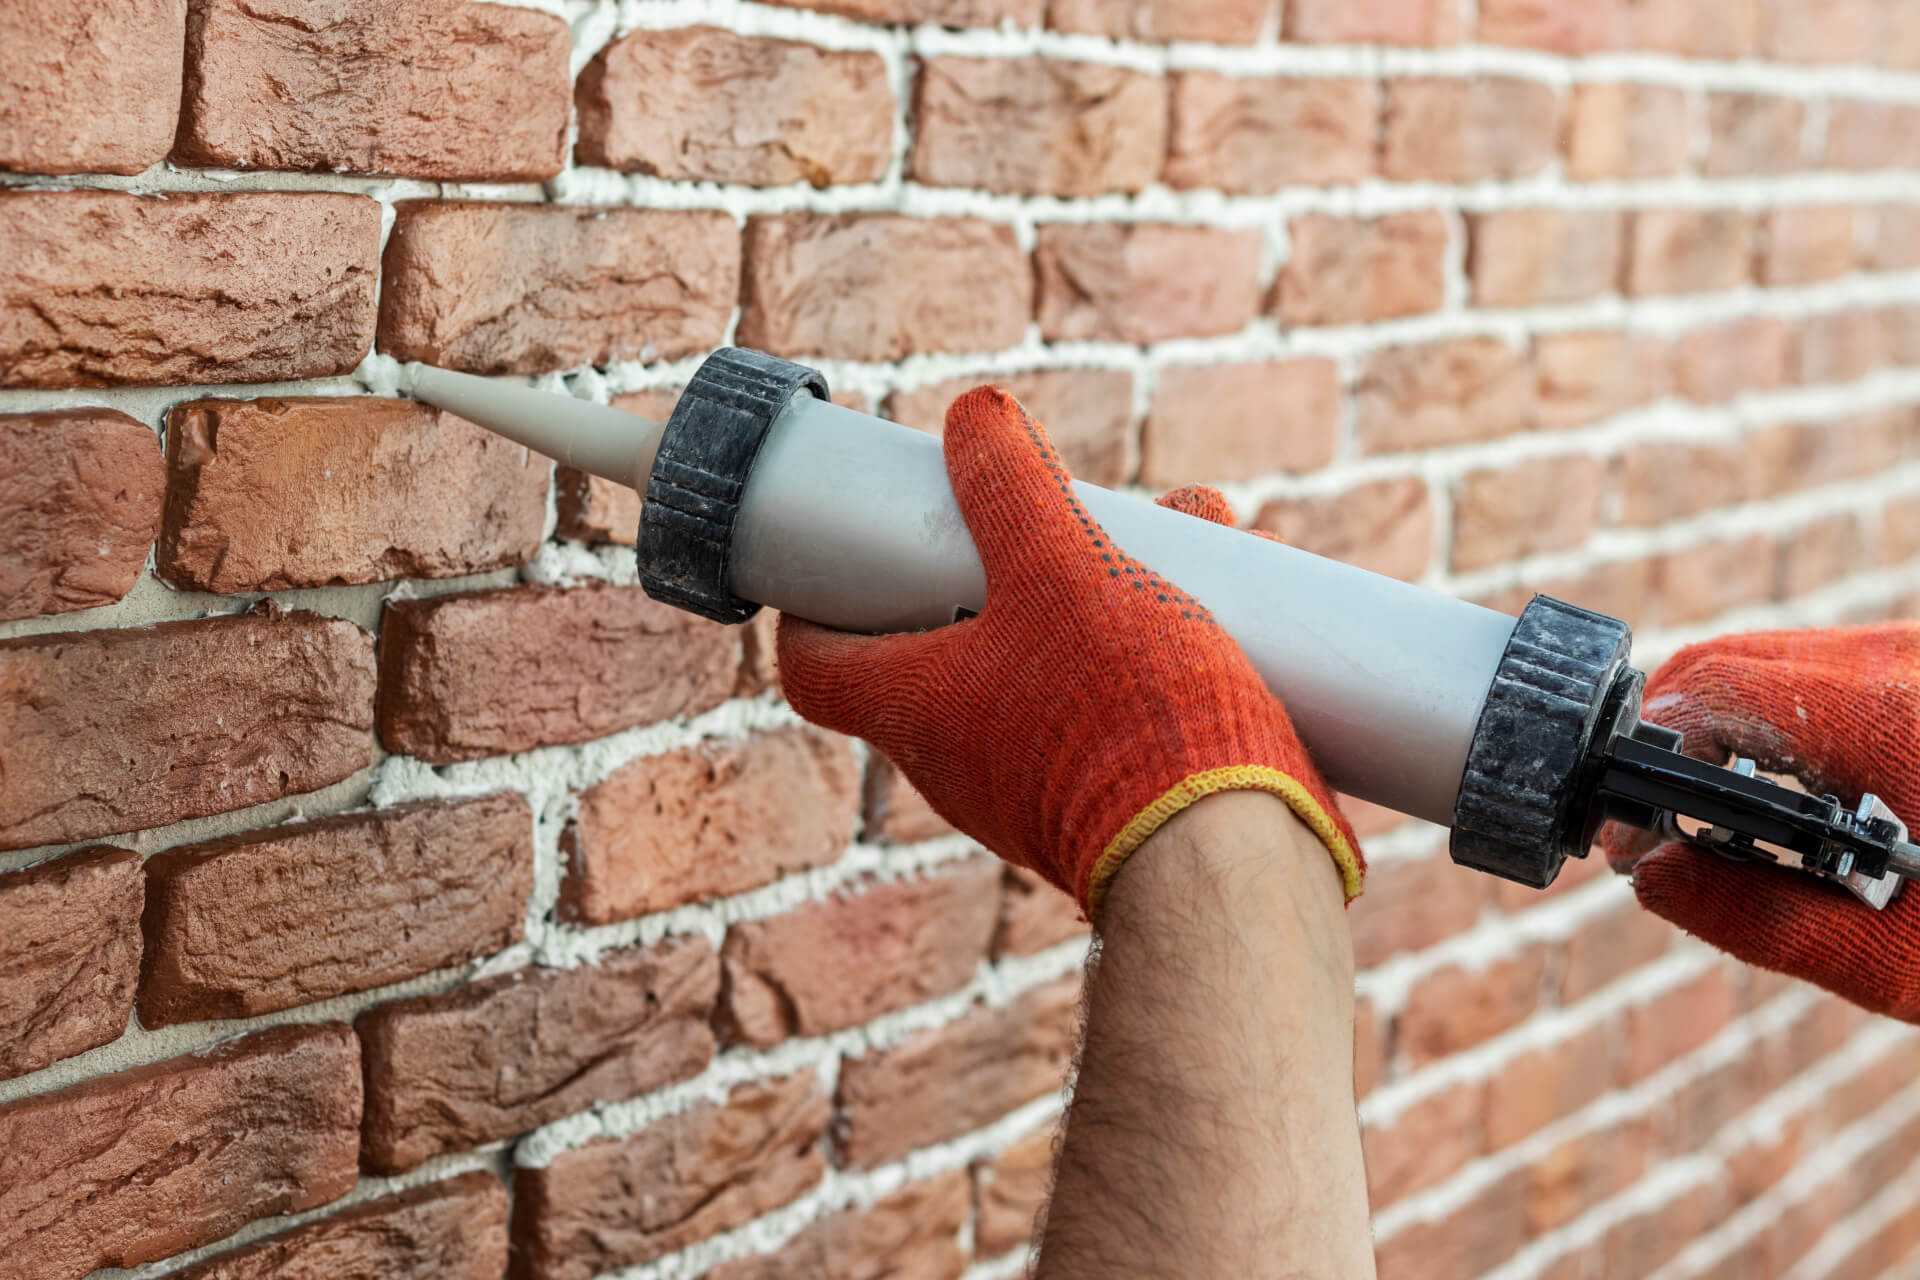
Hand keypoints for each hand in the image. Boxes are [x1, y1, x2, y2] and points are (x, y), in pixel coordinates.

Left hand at [776, 387, 1362, 917]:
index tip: (841, 555)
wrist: (1227, 866)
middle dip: (1002, 566)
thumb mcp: (1065, 567)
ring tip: (1182, 533)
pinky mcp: (1115, 809)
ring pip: (1046, 669)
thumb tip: (974, 413)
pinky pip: (1113, 711)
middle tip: (1044, 516)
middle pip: (947, 647)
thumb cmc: (1125, 715)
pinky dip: (1151, 653)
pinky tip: (1231, 605)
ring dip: (1098, 597)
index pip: (815, 664)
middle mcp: (959, 762)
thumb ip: (1013, 486)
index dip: (813, 604)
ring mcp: (1036, 793)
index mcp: (914, 708)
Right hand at [1600, 623, 1919, 1020]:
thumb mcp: (1903, 959)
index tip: (1626, 835)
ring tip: (1717, 823)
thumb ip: (1760, 919)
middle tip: (1654, 836)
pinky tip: (1788, 799)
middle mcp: (1903, 661)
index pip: (1709, 690)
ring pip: (1772, 663)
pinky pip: (1822, 675)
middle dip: (1670, 745)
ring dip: (1721, 734)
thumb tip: (1651, 875)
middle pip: (1728, 663)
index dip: (1642, 760)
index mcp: (1887, 718)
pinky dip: (1778, 727)